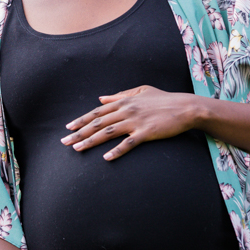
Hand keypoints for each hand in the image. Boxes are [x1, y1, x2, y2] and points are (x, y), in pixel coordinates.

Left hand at [61, 86, 201, 159]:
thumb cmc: (164, 99)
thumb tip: (101, 98)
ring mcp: (135, 121)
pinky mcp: (146, 132)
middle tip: (64, 142)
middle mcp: (126, 110)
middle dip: (79, 133)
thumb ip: (120, 95)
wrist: (185, 107)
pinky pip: (128, 143)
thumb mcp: (141, 91)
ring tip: (77, 149)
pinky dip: (116, 150)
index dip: (81, 120)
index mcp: (124, 101)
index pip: (97, 111)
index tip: (68, 128)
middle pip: (98, 122)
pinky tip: (106, 158)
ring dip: (91, 141)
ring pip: (108, 132)